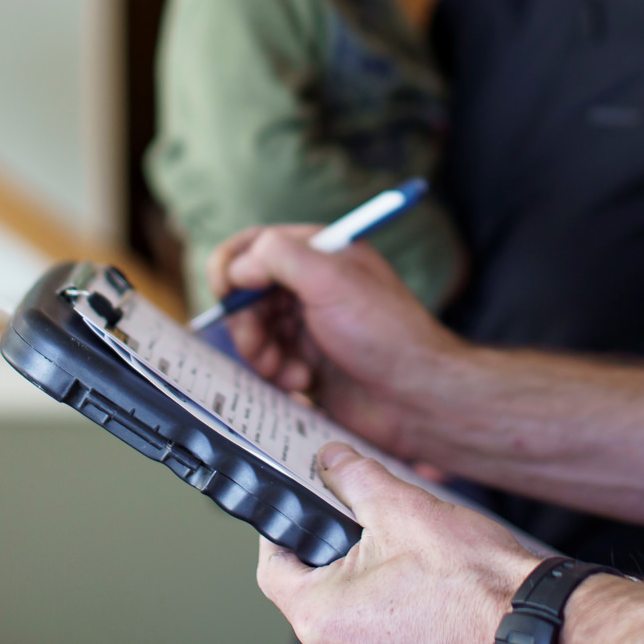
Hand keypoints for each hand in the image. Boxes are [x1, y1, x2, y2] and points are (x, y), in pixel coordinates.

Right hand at [207, 225, 462, 455]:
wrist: (418, 398)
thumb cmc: (386, 333)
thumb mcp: (331, 279)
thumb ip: (278, 257)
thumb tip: (238, 267)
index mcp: (318, 253)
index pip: (254, 245)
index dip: (231, 267)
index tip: (225, 294)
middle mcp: (311, 285)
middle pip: (247, 295)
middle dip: (247, 324)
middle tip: (260, 346)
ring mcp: (309, 326)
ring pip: (255, 334)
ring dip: (262, 354)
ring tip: (289, 372)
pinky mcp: (309, 363)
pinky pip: (270, 366)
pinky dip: (278, 376)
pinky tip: (304, 385)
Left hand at [260, 442, 540, 643]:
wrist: (529, 622)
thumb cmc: (473, 585)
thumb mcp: (402, 509)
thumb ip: (354, 479)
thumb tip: (331, 461)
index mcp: (323, 615)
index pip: (273, 568)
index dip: (282, 528)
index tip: (297, 506)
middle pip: (310, 587)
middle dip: (332, 546)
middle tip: (358, 518)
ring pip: (346, 605)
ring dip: (363, 571)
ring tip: (397, 546)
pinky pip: (374, 624)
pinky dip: (386, 596)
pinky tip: (416, 576)